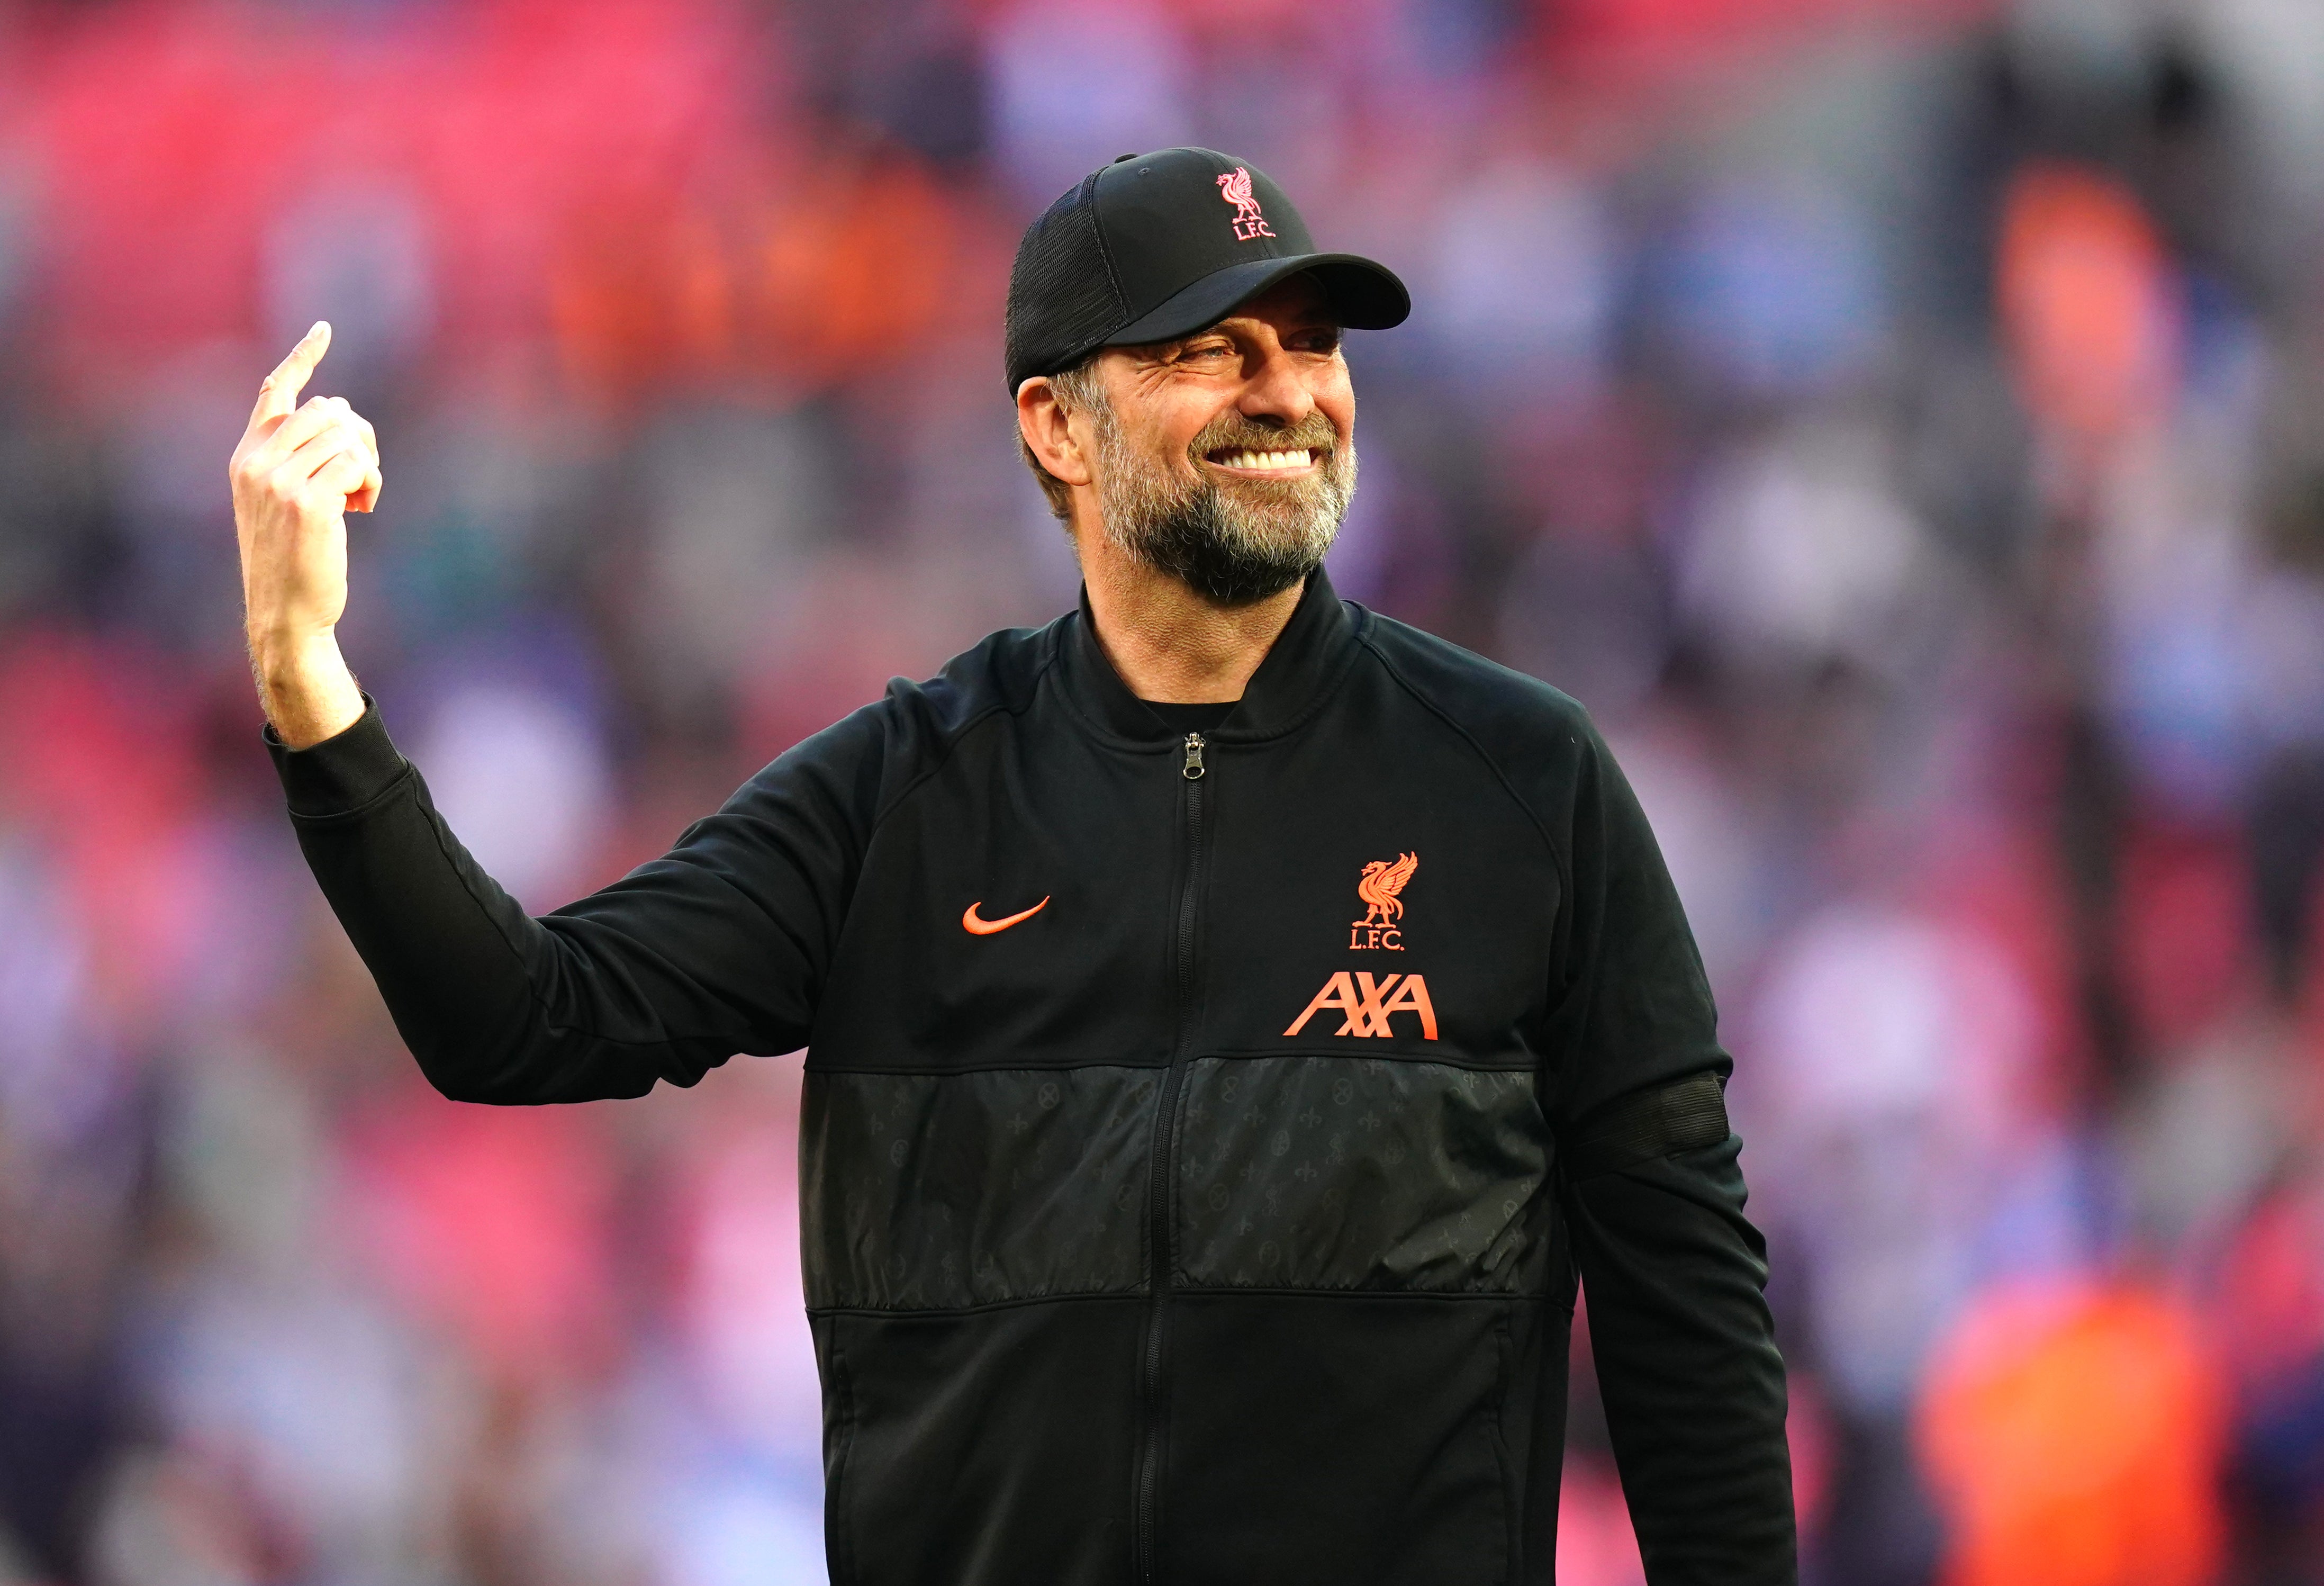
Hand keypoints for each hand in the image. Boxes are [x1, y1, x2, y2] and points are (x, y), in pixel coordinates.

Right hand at [228, 322, 379, 746]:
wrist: (286, 613)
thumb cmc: (295, 560)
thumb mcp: (284, 502)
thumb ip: (299, 459)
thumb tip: (340, 416)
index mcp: (247, 456)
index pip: (276, 392)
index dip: (303, 358)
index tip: (324, 329)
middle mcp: (256, 461)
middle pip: (330, 410)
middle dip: (360, 436)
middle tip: (365, 474)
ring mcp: (279, 480)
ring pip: (347, 436)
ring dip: (368, 464)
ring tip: (360, 498)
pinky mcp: (309, 502)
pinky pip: (357, 462)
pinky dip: (371, 481)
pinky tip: (363, 508)